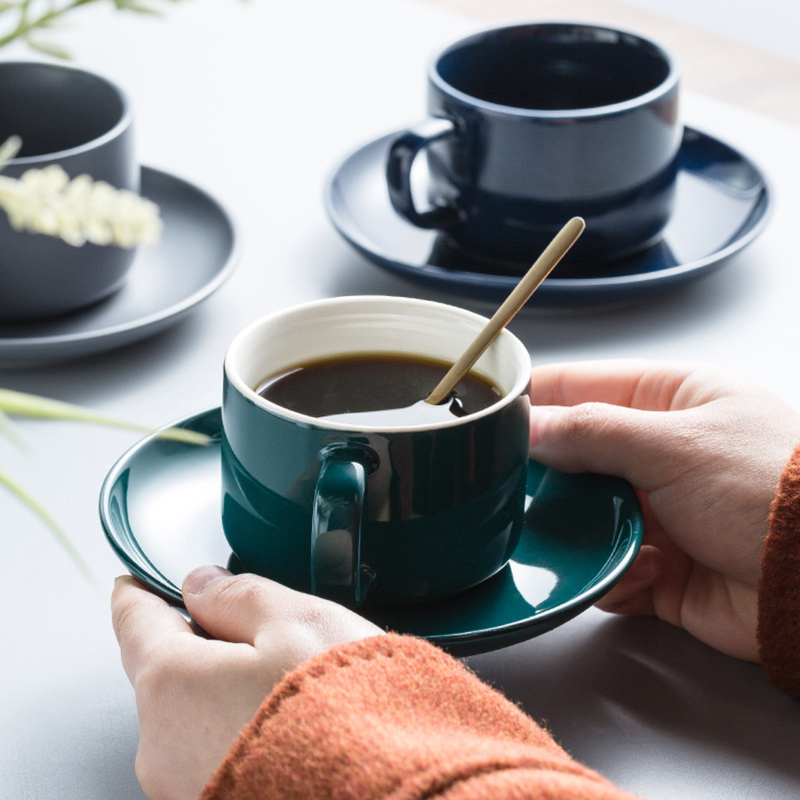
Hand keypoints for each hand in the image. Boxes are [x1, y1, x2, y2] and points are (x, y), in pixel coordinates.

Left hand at [111, 568, 382, 799]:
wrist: (391, 795)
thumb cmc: (344, 713)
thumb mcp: (297, 621)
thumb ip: (239, 595)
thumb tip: (202, 584)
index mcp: (171, 683)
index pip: (133, 620)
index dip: (141, 591)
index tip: (141, 581)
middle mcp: (161, 747)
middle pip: (165, 672)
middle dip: (201, 646)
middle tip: (262, 635)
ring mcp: (184, 788)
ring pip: (191, 717)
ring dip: (224, 694)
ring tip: (292, 690)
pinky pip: (214, 755)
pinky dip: (240, 734)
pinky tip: (292, 728)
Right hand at [527, 360, 799, 660]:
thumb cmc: (775, 494)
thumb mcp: (674, 444)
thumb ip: (590, 431)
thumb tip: (529, 426)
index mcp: (671, 402)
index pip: (584, 386)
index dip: (536, 397)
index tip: (491, 410)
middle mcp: (661, 454)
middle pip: (575, 455)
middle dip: (551, 476)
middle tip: (522, 486)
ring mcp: (659, 510)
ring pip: (583, 514)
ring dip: (582, 530)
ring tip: (592, 535)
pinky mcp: (659, 566)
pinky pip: (606, 567)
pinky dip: (613, 574)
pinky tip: (646, 569)